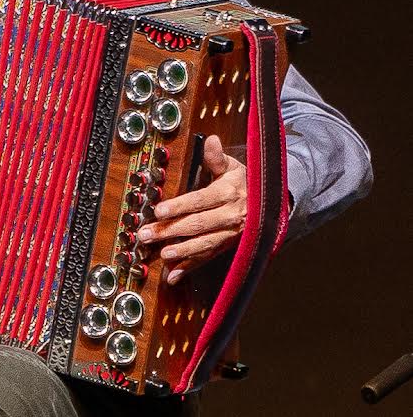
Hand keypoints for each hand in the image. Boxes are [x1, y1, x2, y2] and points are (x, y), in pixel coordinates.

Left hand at [140, 134, 245, 283]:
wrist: (268, 203)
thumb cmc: (244, 182)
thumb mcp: (233, 166)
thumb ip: (217, 157)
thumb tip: (211, 140)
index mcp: (228, 193)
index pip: (200, 200)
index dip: (180, 206)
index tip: (159, 210)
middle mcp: (231, 216)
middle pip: (198, 224)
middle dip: (171, 231)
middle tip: (148, 235)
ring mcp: (230, 234)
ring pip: (204, 244)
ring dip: (182, 252)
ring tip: (164, 255)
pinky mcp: (227, 246)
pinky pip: (208, 258)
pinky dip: (190, 268)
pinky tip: (174, 276)